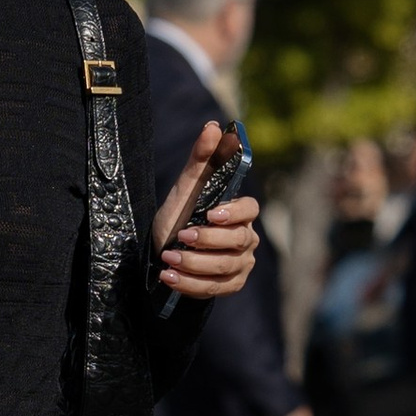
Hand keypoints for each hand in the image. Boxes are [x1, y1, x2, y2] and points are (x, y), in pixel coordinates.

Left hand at [155, 123, 259, 297]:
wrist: (165, 253)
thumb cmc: (180, 215)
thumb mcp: (186, 188)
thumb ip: (201, 159)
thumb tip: (213, 127)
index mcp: (239, 213)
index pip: (250, 210)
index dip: (234, 213)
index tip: (211, 213)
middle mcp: (246, 239)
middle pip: (236, 241)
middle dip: (207, 240)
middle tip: (180, 237)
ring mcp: (240, 264)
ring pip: (225, 267)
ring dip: (194, 263)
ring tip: (168, 257)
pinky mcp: (230, 285)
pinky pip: (215, 288)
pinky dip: (191, 284)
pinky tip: (169, 277)